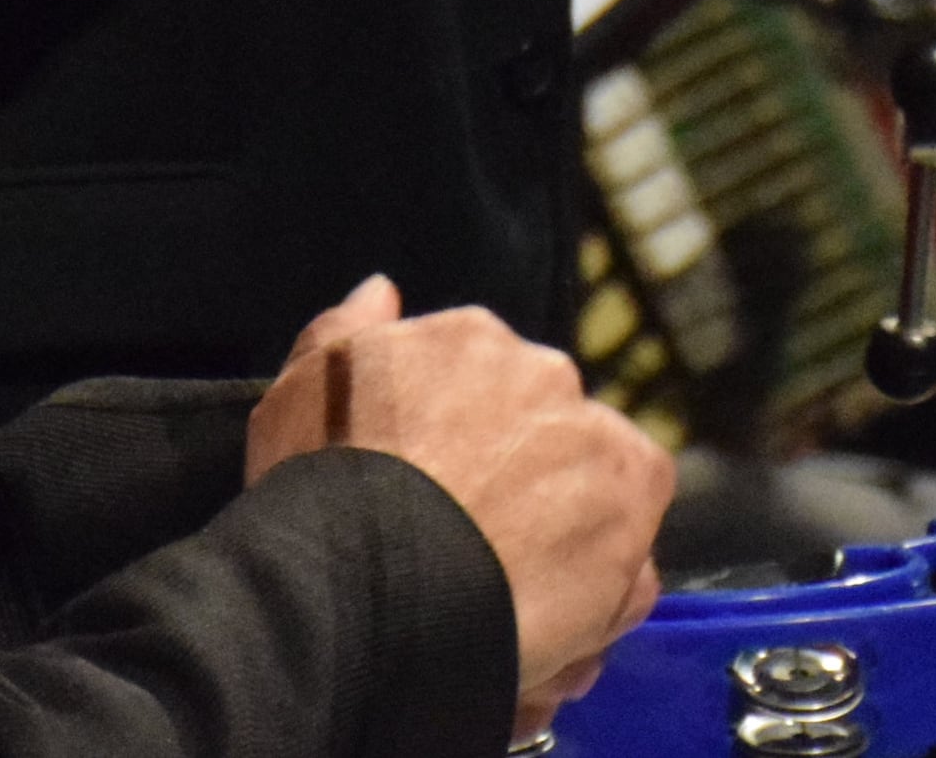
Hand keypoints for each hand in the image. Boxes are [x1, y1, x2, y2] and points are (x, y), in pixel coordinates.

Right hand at [247, 277, 669, 723]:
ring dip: (568, 545)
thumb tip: (383, 289)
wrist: (366, 581)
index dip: (472, 450)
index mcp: (471, 340)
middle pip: (549, 435)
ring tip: (511, 612)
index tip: (447, 498)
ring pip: (597, 497)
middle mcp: (545, 374)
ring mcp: (598, 440)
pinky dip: (602, 602)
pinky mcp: (633, 512)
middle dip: (526, 491)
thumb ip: (348, 330)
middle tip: (479, 559)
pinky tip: (549, 645)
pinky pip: (631, 565)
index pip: (492, 385)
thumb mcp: (302, 392)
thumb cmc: (321, 489)